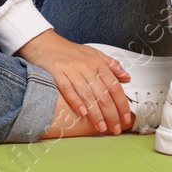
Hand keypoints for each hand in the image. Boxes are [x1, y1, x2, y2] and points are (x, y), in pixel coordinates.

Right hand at [14, 29, 133, 133]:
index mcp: (97, 62)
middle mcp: (86, 66)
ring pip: (87, 94)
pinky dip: (75, 102)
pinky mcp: (56, 72)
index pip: (114, 86)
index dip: (122, 103)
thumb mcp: (94, 53)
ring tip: (102, 127)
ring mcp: (71, 69)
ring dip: (96, 113)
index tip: (126, 117)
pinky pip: (67, 89)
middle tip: (115, 128)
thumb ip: (112, 65)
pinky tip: (82, 113)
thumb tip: (126, 77)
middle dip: (111, 114)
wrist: (45, 42)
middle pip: (103, 93)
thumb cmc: (69, 51)